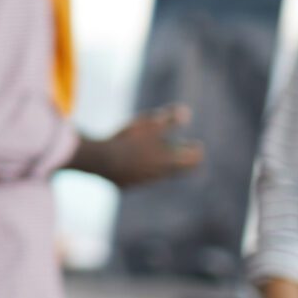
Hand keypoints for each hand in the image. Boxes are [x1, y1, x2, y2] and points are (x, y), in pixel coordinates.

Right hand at [77, 106, 203, 188]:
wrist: (100, 160)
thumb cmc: (128, 140)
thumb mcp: (149, 124)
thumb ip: (170, 119)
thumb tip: (186, 112)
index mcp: (169, 161)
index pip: (194, 160)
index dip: (196, 150)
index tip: (194, 143)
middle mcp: (159, 174)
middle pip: (179, 170)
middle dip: (181, 159)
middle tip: (178, 147)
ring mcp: (143, 181)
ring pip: (160, 173)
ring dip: (161, 163)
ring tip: (154, 150)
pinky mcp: (127, 184)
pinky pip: (139, 177)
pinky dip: (141, 169)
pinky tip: (131, 159)